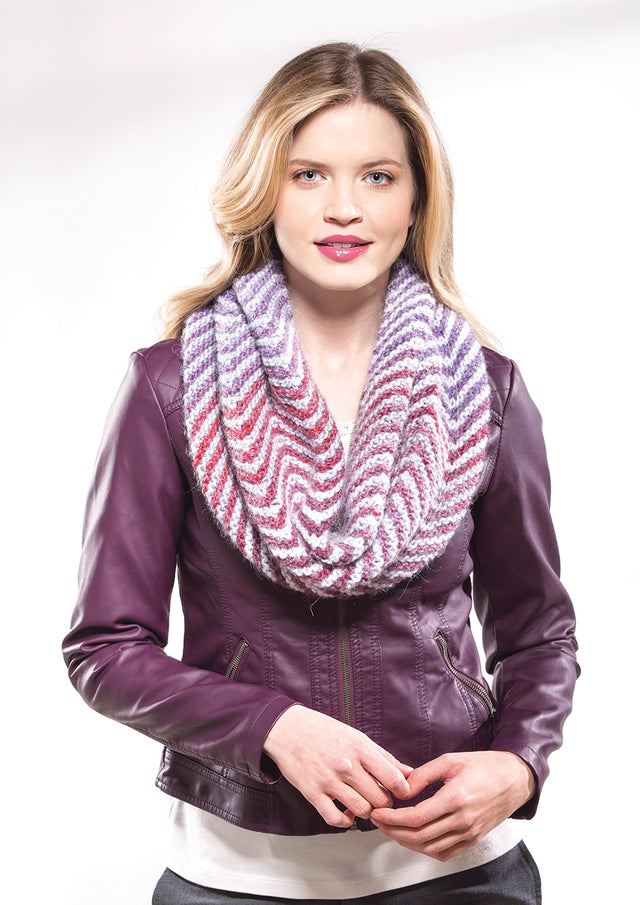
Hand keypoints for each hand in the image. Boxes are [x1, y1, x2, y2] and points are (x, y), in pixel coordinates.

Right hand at [263, 705, 411, 827]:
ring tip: (363, 803)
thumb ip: (383, 757)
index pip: (393, 778)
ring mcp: (328, 781)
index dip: (402, 790)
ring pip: (362, 811)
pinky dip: (346, 821)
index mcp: (360, 748)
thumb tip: (408, 773)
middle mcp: (346, 766)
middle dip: (384, 802)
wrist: (288, 729)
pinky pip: (336, 819)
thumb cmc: (324, 731)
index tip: (400, 792)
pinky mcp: (312, 793)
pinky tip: (346, 812)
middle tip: (380, 798)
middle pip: (379, 799)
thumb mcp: (357, 737)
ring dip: (367, 812)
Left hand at [370, 751, 534, 860]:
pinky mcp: (473, 840)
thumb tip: (402, 788)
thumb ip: (423, 775)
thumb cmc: (484, 766)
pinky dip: (426, 849)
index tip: (377, 812)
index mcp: (456, 798)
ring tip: (391, 829)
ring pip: (430, 848)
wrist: (514, 779)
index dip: (392, 818)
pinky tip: (414, 839)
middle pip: (419, 836)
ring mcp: (469, 833)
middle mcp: (463, 820)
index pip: (416, 817)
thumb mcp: (450, 760)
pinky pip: (445, 853)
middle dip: (392, 830)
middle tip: (378, 821)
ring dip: (406, 842)